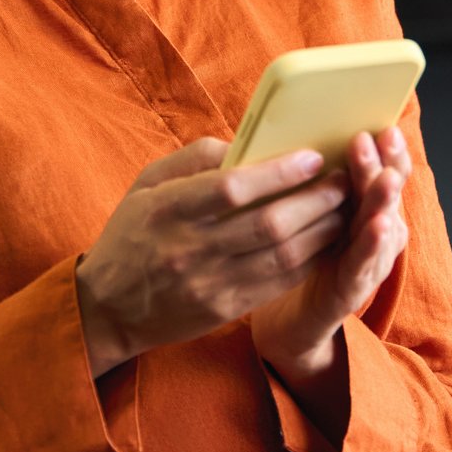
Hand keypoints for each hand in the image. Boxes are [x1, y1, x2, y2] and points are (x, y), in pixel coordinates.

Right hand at [74, 137, 353, 375]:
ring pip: (282, 255)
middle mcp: (189, 248)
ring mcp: (209, 283)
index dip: (278, 172)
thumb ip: (194, 158)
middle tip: (345, 179)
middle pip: (268, 223)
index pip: (231, 188)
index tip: (312, 157)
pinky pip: (279, 283)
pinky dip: (310, 259)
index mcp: (167, 209)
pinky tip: (327, 240)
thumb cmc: (131, 235)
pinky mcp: (225, 309)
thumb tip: (247, 141)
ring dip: (323, 229)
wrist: (106, 310)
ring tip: (345, 207)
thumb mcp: (146, 185)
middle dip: (315, 199)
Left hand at [246, 126, 410, 369]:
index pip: (383, 172)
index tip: (385, 124)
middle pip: (385, 194)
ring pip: (383, 226)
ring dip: (385, 200)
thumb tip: (298, 131)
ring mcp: (368, 262)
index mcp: (362, 207)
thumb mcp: (305, 208)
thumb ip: (308, 177)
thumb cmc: (295, 252)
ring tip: (387, 177)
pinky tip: (379, 224)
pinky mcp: (351, 290)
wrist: (289, 317)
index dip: (387, 151)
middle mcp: (374, 233)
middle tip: (384, 138)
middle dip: (385, 164)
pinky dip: (373, 245)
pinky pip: (364, 266)